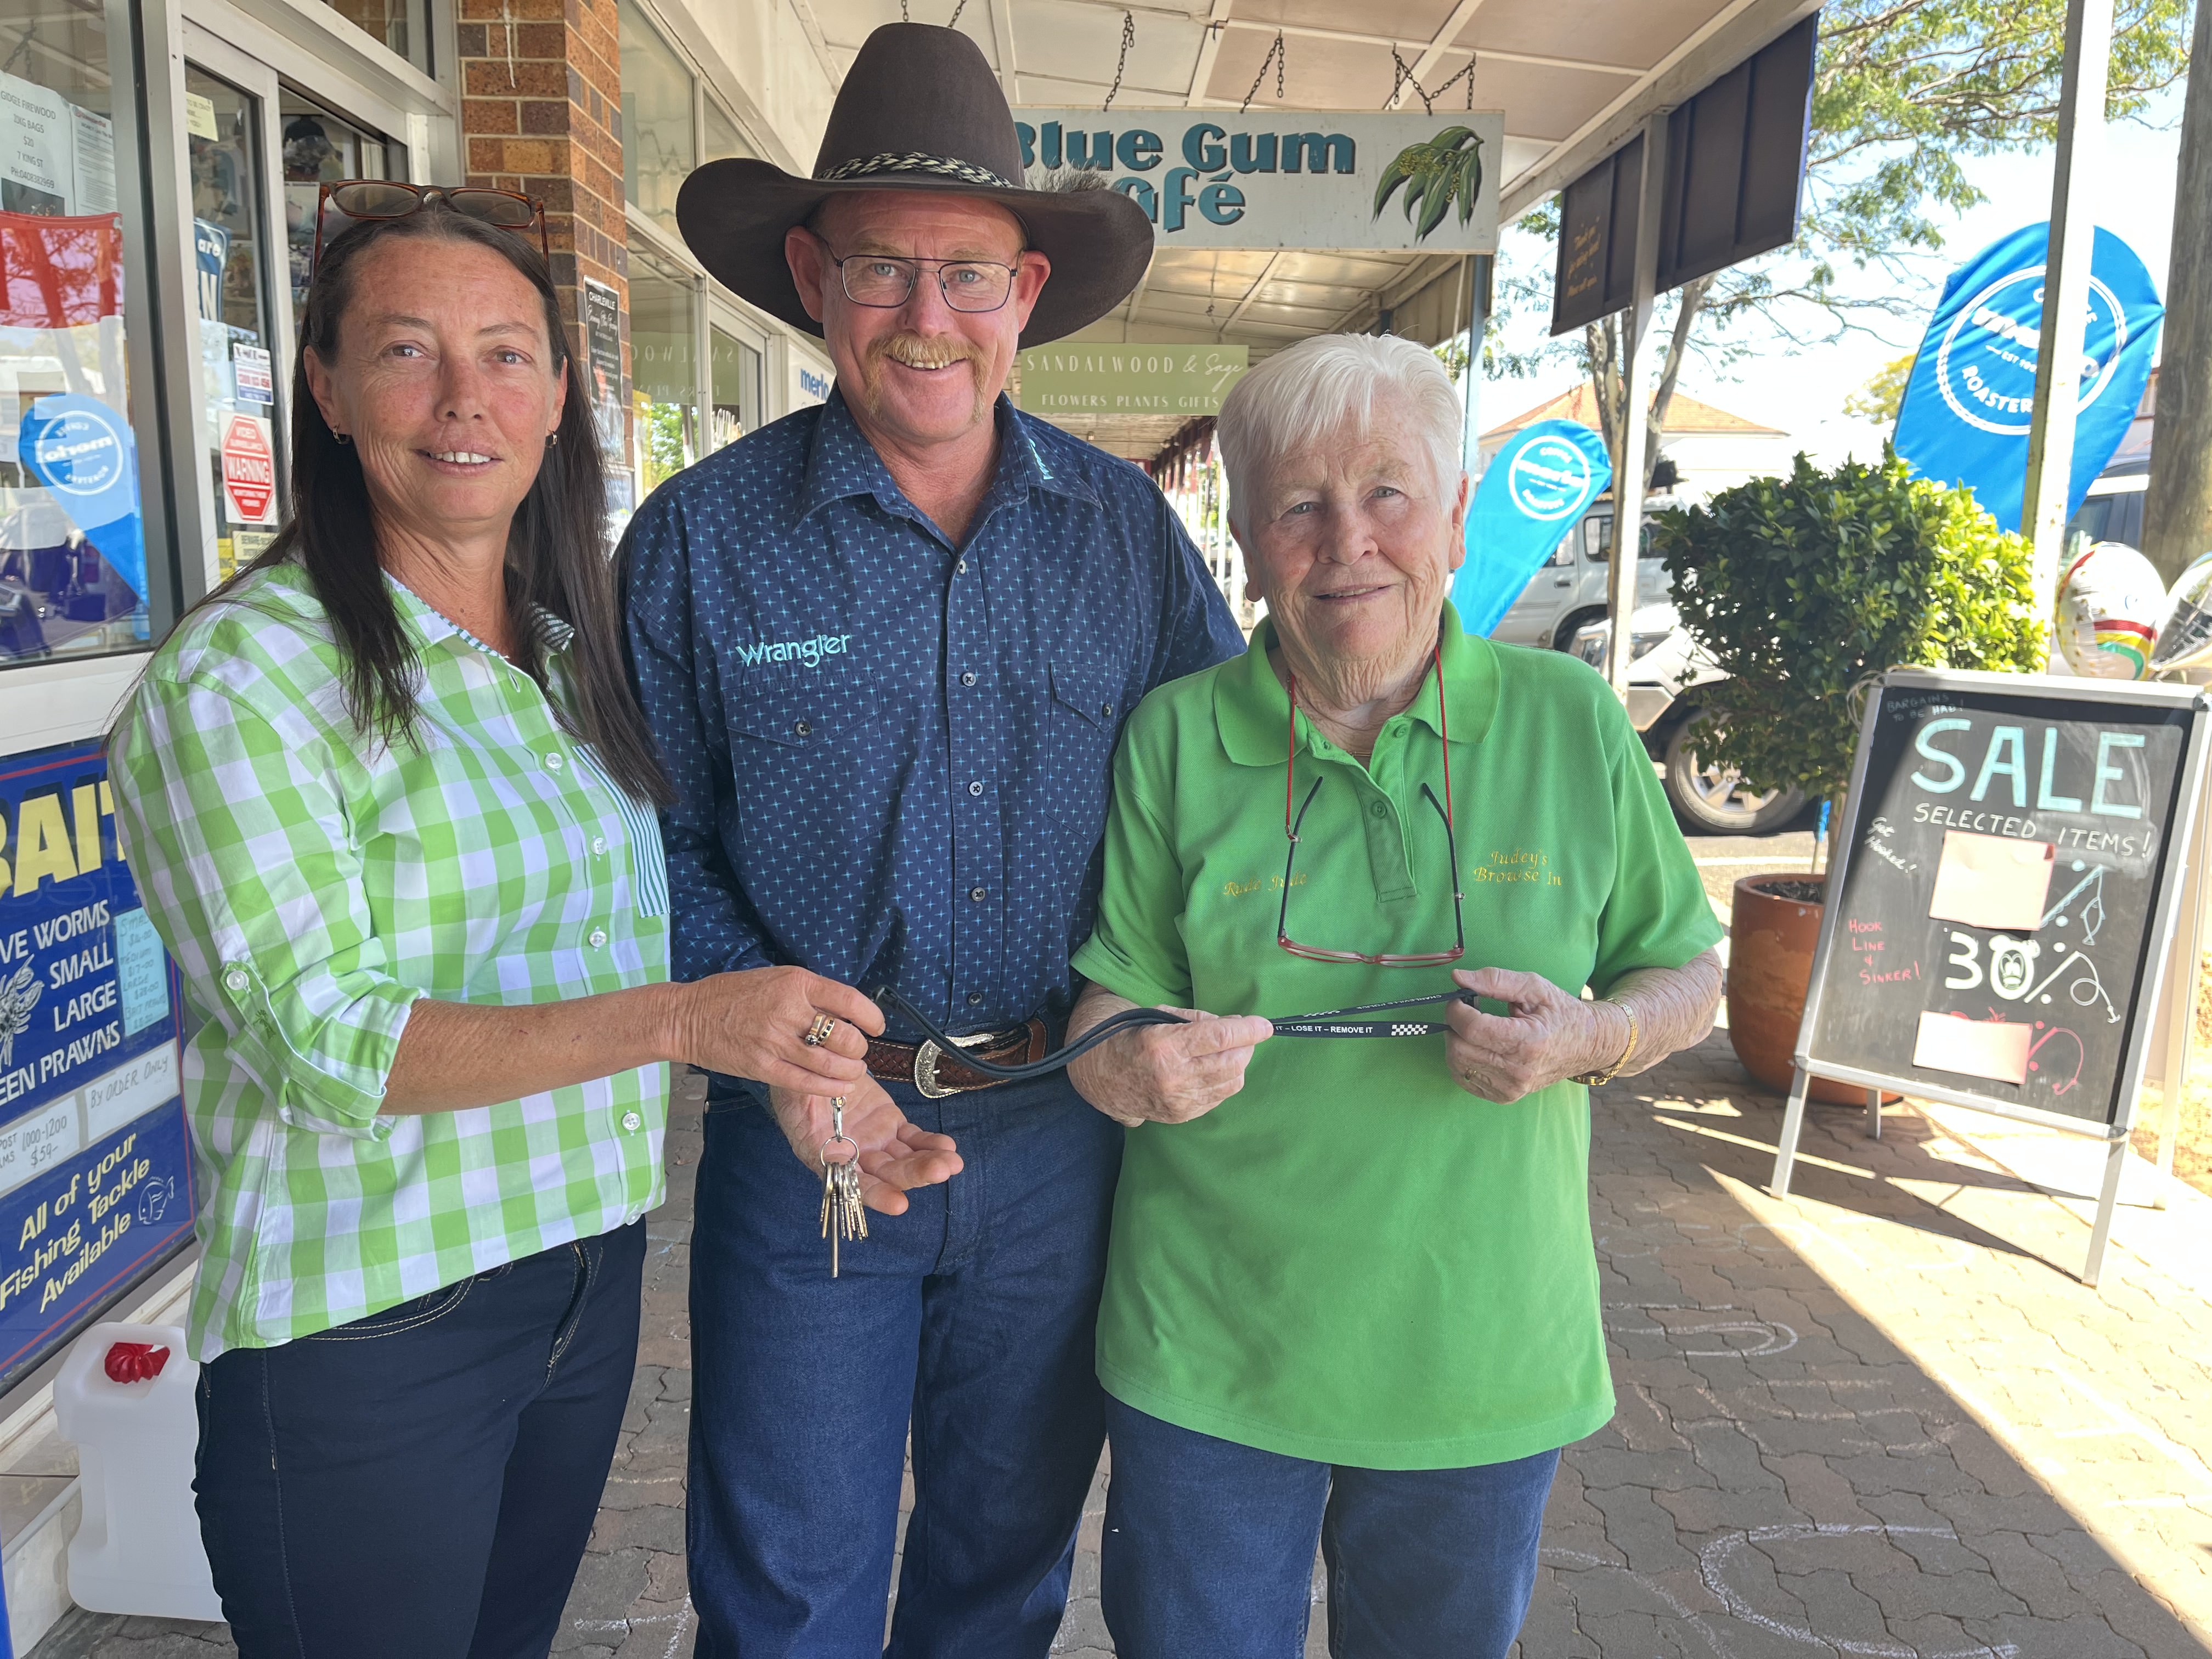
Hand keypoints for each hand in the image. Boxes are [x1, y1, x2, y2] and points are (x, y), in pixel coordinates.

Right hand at [673, 966, 879, 1096]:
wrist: (689, 1015)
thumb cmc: (734, 994)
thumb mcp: (777, 979)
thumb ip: (809, 994)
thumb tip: (845, 1012)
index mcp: (796, 983)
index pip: (849, 1000)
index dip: (871, 1017)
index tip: (876, 1026)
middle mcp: (788, 1010)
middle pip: (844, 1037)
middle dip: (859, 1049)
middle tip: (857, 1052)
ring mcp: (774, 1041)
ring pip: (829, 1064)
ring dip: (849, 1072)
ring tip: (852, 1072)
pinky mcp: (762, 1067)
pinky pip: (806, 1082)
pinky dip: (829, 1087)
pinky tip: (839, 1087)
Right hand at [766, 1076, 962, 1213]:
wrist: (812, 1067)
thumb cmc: (796, 1090)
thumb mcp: (796, 1100)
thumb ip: (812, 1114)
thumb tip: (825, 1104)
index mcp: (827, 1159)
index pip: (854, 1185)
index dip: (877, 1195)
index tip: (900, 1204)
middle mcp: (855, 1157)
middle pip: (888, 1173)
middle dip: (915, 1174)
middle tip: (940, 1171)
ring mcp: (876, 1141)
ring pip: (905, 1157)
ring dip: (929, 1161)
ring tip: (952, 1162)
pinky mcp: (890, 1123)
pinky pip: (913, 1138)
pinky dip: (930, 1143)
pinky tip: (947, 1146)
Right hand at [1065, 1008, 1272, 1126]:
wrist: (1102, 1075)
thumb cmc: (1134, 1037)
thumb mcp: (1161, 1016)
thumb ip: (1200, 1020)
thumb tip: (1237, 1025)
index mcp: (1164, 1045)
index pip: (1219, 1037)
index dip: (1247, 1030)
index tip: (1265, 1025)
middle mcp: (1172, 1076)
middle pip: (1231, 1061)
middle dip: (1245, 1046)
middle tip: (1243, 1036)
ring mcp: (1177, 1100)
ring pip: (1231, 1082)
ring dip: (1237, 1064)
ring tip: (1226, 1052)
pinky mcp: (1181, 1115)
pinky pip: (1219, 1097)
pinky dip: (1224, 1080)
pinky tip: (1212, 1070)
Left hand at [1444, 967, 1627, 1102]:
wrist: (1586, 1046)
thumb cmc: (1561, 1013)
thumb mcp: (1535, 987)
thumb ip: (1495, 980)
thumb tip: (1457, 977)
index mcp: (1528, 1041)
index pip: (1473, 1028)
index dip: (1456, 1010)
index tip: (1460, 999)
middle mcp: (1518, 1070)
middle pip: (1459, 1048)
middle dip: (1453, 1025)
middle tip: (1466, 1011)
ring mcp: (1511, 1088)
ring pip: (1457, 1064)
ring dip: (1456, 1041)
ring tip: (1475, 1028)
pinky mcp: (1505, 1096)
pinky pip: (1464, 1078)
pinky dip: (1463, 1060)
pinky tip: (1479, 1046)